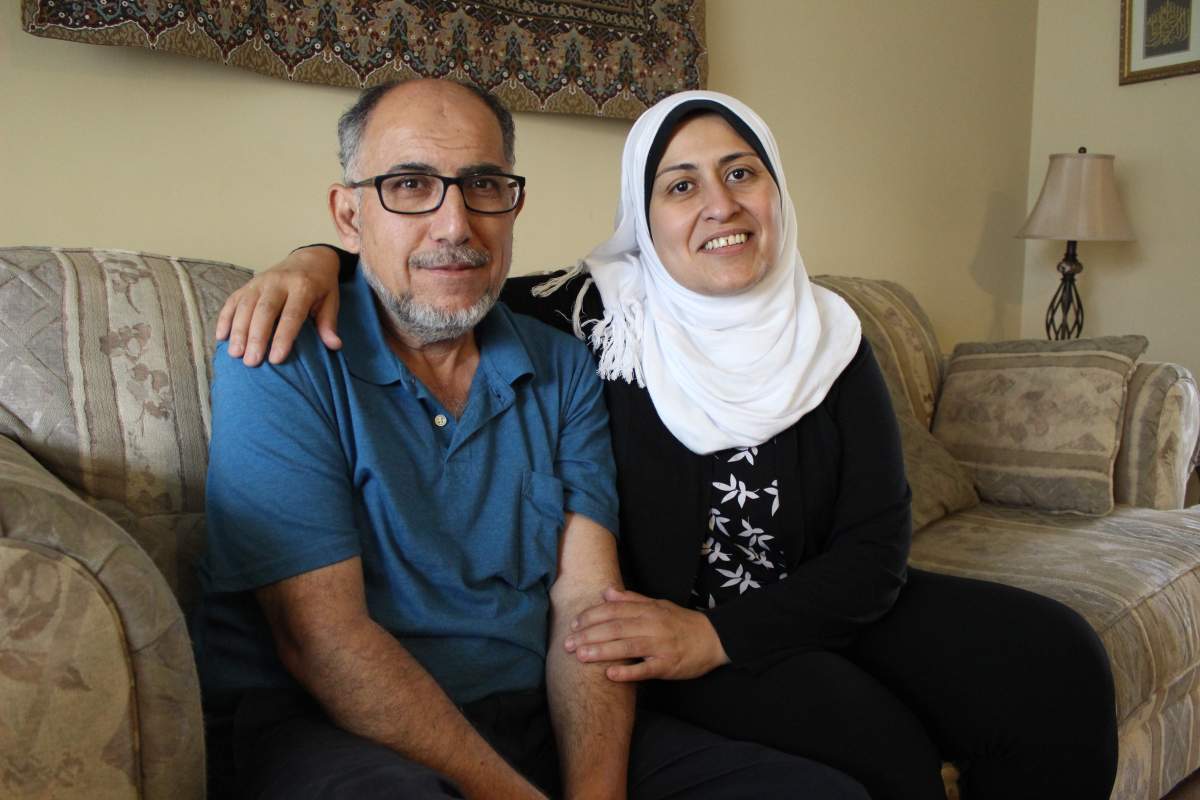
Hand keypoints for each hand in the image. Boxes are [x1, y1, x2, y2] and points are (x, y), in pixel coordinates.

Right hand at [216, 245, 343, 365]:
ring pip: (245, 306)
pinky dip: (225, 318)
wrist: (309, 258)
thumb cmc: (321, 286)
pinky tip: (221, 336)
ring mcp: (260, 281)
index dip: (283, 337)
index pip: (291, 315)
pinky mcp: (248, 284)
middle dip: (256, 337)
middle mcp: (278, 282)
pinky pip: (233, 300)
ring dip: (238, 331)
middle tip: (251, 362)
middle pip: (264, 311)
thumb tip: (335, 346)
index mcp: (303, 286)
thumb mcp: (331, 301)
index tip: (276, 359)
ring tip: (235, 354)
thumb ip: (329, 323)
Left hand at [564, 587, 729, 681]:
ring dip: (601, 651)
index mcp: (648, 610)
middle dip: (588, 635)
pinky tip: (610, 675)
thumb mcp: (658, 605)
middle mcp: (652, 625)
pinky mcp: (668, 665)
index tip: (574, 624)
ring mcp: (660, 645)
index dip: (592, 616)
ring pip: (626, 646)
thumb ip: (632, 600)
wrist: (714, 639)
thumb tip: (606, 592)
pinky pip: (645, 669)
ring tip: (580, 656)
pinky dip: (627, 672)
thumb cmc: (682, 622)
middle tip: (567, 644)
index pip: (614, 610)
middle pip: (615, 628)